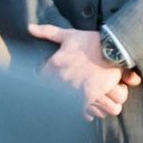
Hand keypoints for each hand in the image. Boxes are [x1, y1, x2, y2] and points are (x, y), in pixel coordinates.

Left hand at [27, 24, 141, 118]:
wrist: (113, 48)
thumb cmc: (91, 42)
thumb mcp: (68, 35)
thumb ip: (47, 32)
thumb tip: (29, 28)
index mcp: (54, 64)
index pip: (40, 81)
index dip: (42, 86)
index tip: (46, 88)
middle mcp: (61, 78)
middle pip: (50, 96)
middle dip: (56, 99)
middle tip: (65, 99)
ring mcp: (74, 88)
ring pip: (65, 106)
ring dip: (72, 107)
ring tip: (77, 108)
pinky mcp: (88, 96)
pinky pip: (83, 112)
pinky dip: (86, 114)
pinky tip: (88, 114)